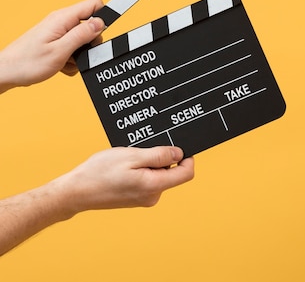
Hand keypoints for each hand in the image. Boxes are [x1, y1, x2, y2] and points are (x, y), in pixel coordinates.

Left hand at [0, 0, 104, 91]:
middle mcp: (61, 21)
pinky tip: (61, 65)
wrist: (6, 72)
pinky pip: (74, 47)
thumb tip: (101, 22)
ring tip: (66, 61)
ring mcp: (58, 31)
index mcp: (63, 18)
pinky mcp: (56, 41)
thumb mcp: (60, 50)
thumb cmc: (27, 63)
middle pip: (92, 25)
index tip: (107, 32)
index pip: (94, 4)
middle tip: (80, 54)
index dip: (104, 17)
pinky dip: (72, 59)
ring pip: (83, 39)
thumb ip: (82, 35)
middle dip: (92, 42)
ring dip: (81, 53)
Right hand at [55, 146, 194, 214]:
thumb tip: (180, 154)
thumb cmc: (100, 172)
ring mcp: (144, 199)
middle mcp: (153, 196)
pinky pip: (148, 180)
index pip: (186, 173)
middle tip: (141, 151)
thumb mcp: (132, 156)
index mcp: (154, 186)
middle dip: (162, 158)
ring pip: (159, 175)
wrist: (76, 192)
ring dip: (149, 163)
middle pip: (172, 173)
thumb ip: (159, 155)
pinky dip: (141, 170)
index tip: (177, 145)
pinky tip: (124, 167)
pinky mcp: (136, 198)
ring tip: (128, 160)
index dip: (187, 157)